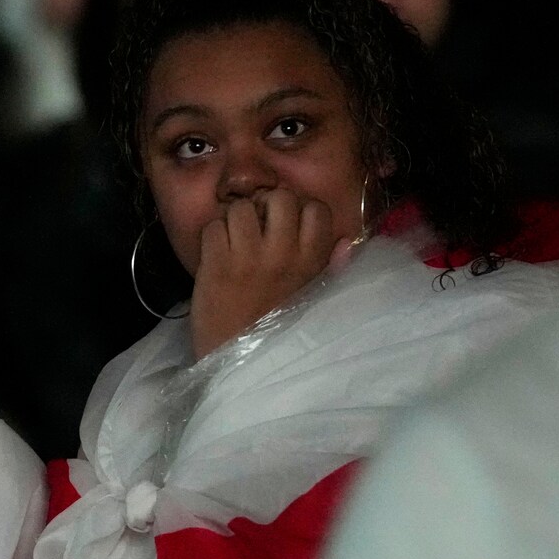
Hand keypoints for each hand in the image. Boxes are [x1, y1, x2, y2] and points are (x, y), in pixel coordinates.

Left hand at [189, 188, 351, 358]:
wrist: (237, 362)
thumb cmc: (275, 329)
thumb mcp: (312, 300)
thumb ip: (329, 270)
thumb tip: (347, 243)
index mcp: (311, 262)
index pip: (316, 209)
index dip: (300, 210)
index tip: (289, 226)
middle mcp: (283, 254)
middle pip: (279, 197)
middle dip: (266, 205)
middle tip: (258, 228)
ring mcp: (247, 258)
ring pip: (241, 207)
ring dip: (234, 220)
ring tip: (234, 242)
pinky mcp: (215, 265)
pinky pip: (213, 226)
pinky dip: (211, 237)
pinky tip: (216, 256)